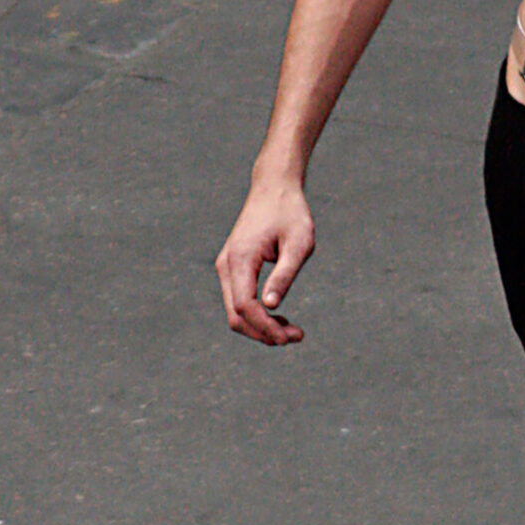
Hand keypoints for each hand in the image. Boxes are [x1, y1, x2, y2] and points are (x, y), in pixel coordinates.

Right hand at [215, 174, 314, 345]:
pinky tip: (278, 316)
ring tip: (290, 331)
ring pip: (235, 311)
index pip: (244, 306)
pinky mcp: (233, 267)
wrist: (274, 187)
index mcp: (240, 258)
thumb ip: (284, 275)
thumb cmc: (290, 212)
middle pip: (235, 315)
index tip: (290, 337)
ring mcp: (226, 267)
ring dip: (260, 327)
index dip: (265, 327)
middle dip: (263, 333)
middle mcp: (227, 265)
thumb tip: (271, 306)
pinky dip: (256, 315)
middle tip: (295, 337)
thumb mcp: (298, 244)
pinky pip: (239, 300)